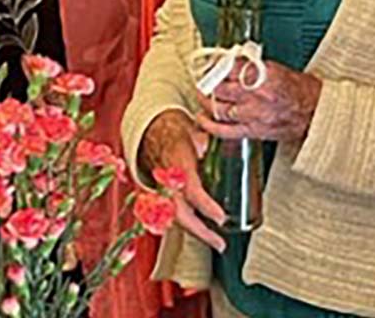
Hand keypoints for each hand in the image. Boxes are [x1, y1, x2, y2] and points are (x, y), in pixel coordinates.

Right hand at [141, 109, 226, 251]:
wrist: (154, 137)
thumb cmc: (177, 136)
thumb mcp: (192, 131)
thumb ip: (202, 138)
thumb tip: (207, 145)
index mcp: (177, 167)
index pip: (191, 191)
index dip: (206, 206)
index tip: (220, 217)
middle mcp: (168, 184)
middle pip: (182, 215)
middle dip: (201, 232)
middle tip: (220, 243)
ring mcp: (163, 193)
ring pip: (177, 220)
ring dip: (197, 233)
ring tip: (217, 242)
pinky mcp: (163, 199)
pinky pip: (174, 217)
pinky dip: (189, 227)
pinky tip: (204, 234)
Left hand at [195, 60, 320, 142]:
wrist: (316, 113)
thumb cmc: (302, 91)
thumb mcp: (278, 69)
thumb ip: (254, 66)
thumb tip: (234, 62)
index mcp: (263, 75)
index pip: (229, 68)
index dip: (216, 65)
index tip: (210, 63)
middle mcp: (255, 95)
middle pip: (219, 88)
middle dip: (207, 82)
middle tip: (203, 78)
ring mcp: (252, 114)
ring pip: (217, 108)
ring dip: (205, 101)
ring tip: (202, 95)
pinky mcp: (252, 131)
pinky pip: (224, 130)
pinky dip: (209, 125)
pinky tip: (203, 118)